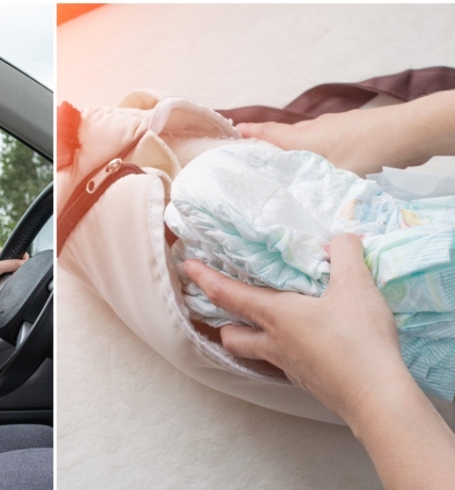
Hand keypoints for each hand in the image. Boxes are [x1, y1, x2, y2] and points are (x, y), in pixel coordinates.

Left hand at [0, 249, 27, 312]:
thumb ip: (10, 264)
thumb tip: (25, 263)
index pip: (13, 252)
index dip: (20, 256)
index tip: (24, 262)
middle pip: (14, 264)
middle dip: (16, 269)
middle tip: (13, 273)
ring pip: (12, 275)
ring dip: (12, 278)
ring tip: (6, 281)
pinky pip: (8, 284)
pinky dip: (8, 285)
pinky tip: (6, 287)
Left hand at [182, 234, 406, 423]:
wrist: (376, 398)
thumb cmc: (358, 339)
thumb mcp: (356, 285)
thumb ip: (344, 254)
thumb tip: (340, 241)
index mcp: (275, 316)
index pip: (228, 294)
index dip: (205, 277)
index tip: (186, 265)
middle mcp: (274, 343)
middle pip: (231, 336)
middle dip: (222, 322)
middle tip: (225, 308)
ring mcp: (289, 367)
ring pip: (255, 353)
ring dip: (250, 339)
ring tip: (263, 325)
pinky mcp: (308, 382)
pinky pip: (283, 365)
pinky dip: (283, 352)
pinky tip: (304, 344)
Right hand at [238, 89, 454, 176]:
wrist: (407, 131)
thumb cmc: (366, 153)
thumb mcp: (333, 180)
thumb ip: (312, 197)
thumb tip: (295, 217)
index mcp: (300, 139)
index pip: (265, 133)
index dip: (246, 134)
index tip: (229, 133)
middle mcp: (311, 129)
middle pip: (280, 134)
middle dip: (263, 142)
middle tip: (249, 154)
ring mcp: (331, 126)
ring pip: (302, 137)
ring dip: (290, 147)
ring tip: (283, 164)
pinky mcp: (349, 128)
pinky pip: (321, 138)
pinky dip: (313, 148)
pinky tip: (320, 164)